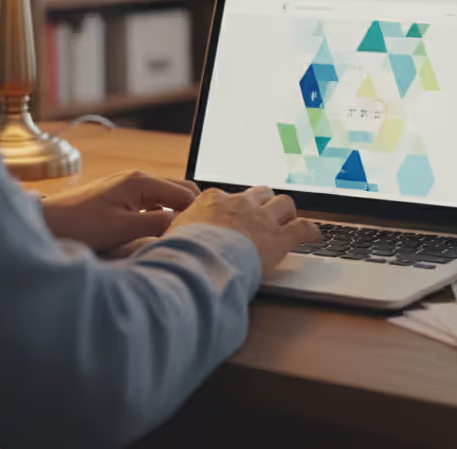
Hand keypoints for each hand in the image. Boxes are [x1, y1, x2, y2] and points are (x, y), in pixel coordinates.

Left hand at [42, 171, 198, 251]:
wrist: (46, 222)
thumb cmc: (81, 225)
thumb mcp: (124, 229)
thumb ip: (158, 223)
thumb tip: (186, 224)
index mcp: (142, 181)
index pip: (187, 194)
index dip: (196, 214)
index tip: (199, 235)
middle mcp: (138, 177)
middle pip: (180, 190)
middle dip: (190, 211)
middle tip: (192, 235)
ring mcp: (128, 184)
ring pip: (166, 196)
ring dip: (175, 213)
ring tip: (177, 235)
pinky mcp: (119, 195)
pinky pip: (150, 201)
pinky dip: (160, 213)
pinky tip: (156, 231)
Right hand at [167, 186, 320, 273]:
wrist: (201, 264)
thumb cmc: (180, 255)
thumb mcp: (165, 241)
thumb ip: (164, 239)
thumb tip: (141, 250)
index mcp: (211, 201)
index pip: (225, 196)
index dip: (231, 206)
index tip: (232, 214)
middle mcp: (239, 203)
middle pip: (259, 192)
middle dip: (263, 201)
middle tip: (265, 212)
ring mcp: (261, 218)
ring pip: (283, 203)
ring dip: (286, 212)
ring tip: (288, 220)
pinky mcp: (279, 237)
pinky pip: (304, 227)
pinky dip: (311, 231)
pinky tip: (315, 236)